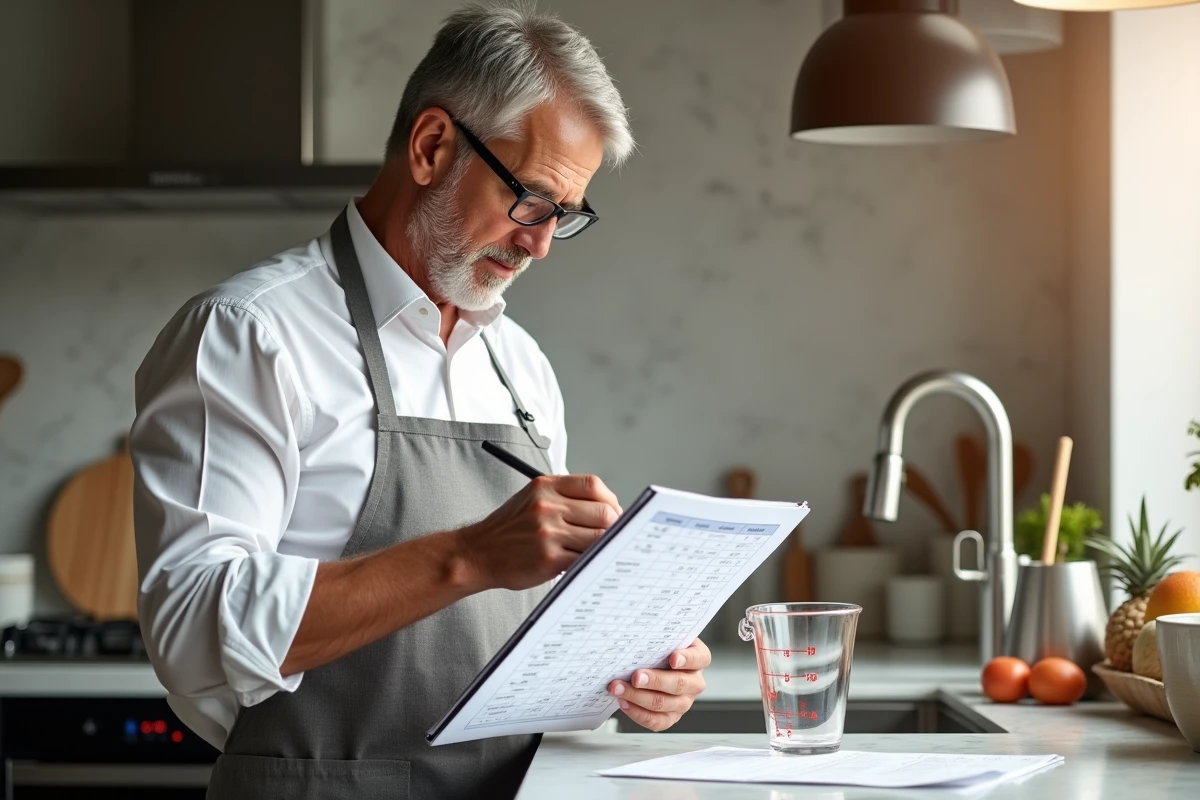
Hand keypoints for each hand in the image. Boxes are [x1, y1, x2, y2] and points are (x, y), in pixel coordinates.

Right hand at [458, 474, 621, 590]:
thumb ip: (566, 498)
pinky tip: (587, 563)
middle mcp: (547, 506)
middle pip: (603, 512)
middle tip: (612, 536)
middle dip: (614, 526)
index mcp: (545, 486)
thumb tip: (608, 510)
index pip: (593, 485)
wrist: (478, 553)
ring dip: (605, 546)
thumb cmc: (509, 529)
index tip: (613, 512)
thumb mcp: (533, 498)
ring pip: (599, 537)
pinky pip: (586, 558)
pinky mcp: (549, 558)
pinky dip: (593, 561)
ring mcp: (548, 532)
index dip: (611, 500)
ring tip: (599, 551)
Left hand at [608, 639, 710, 730]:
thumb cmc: (660, 649)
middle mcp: (694, 682)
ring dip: (638, 697)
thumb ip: (658, 637)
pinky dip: (638, 713)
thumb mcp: (663, 638)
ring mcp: (684, 702)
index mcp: (698, 659)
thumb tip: (637, 636)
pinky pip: (657, 721)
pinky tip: (624, 703)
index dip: (687, 659)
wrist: (653, 664)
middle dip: (655, 681)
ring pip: (664, 704)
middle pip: (679, 684)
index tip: (673, 658)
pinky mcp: (671, 717)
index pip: (699, 658)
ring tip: (619, 689)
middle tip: (635, 677)